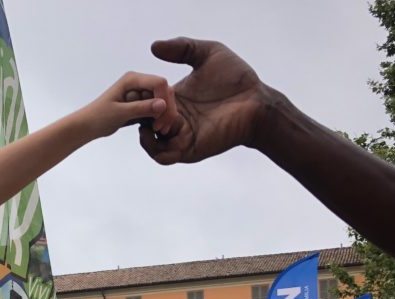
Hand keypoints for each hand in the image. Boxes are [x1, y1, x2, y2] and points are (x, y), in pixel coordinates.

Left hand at [85, 71, 175, 139]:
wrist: (87, 126)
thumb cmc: (98, 117)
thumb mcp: (119, 113)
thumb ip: (141, 108)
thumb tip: (163, 104)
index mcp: (132, 79)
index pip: (159, 83)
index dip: (164, 100)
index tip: (160, 121)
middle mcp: (138, 83)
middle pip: (164, 91)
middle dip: (167, 109)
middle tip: (162, 129)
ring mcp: (140, 93)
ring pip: (162, 101)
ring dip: (165, 115)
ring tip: (160, 131)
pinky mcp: (140, 104)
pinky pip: (156, 108)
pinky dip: (158, 118)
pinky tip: (156, 130)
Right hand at [139, 37, 269, 164]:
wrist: (256, 103)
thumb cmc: (237, 79)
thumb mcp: (208, 53)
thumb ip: (182, 47)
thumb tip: (154, 46)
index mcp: (174, 100)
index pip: (144, 102)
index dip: (138, 96)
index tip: (140, 87)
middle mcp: (174, 119)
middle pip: (143, 121)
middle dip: (140, 113)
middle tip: (148, 103)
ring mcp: (180, 136)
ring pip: (149, 141)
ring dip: (147, 130)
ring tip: (156, 117)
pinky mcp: (187, 149)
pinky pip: (162, 156)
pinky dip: (154, 147)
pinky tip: (162, 130)